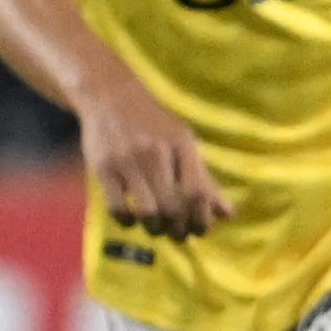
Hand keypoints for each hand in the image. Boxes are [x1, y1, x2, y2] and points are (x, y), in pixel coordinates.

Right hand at [77, 75, 230, 238]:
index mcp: (182, 145)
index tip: (200, 229)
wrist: (111, 96)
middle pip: (174, 207)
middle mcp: (156, 153)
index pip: (198, 192)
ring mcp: (128, 161)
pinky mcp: (102, 168)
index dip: (202, 218)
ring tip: (156, 227)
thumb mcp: (183, 142)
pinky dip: (127, 221)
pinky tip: (131, 219)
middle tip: (177, 234)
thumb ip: (204, 179)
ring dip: (154, 228)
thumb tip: (227, 215)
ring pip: (147, 211)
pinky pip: (117, 207)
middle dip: (179, 230)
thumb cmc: (154, 123)